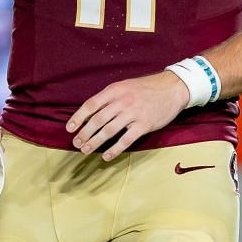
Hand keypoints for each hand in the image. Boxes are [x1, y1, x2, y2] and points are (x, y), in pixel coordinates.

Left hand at [67, 72, 188, 158]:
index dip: (78, 118)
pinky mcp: (144, 125)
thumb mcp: (124, 86)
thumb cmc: (146, 88)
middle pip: (97, 120)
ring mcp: (134, 113)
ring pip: (109, 131)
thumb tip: (90, 113)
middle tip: (76, 143)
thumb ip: (109, 98)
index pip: (91, 105)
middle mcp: (122, 101)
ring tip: (85, 150)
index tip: (70, 128)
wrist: (172, 88)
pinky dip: (114, 150)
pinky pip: (126, 140)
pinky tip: (106, 156)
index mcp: (115, 90)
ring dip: (95, 142)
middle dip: (84, 133)